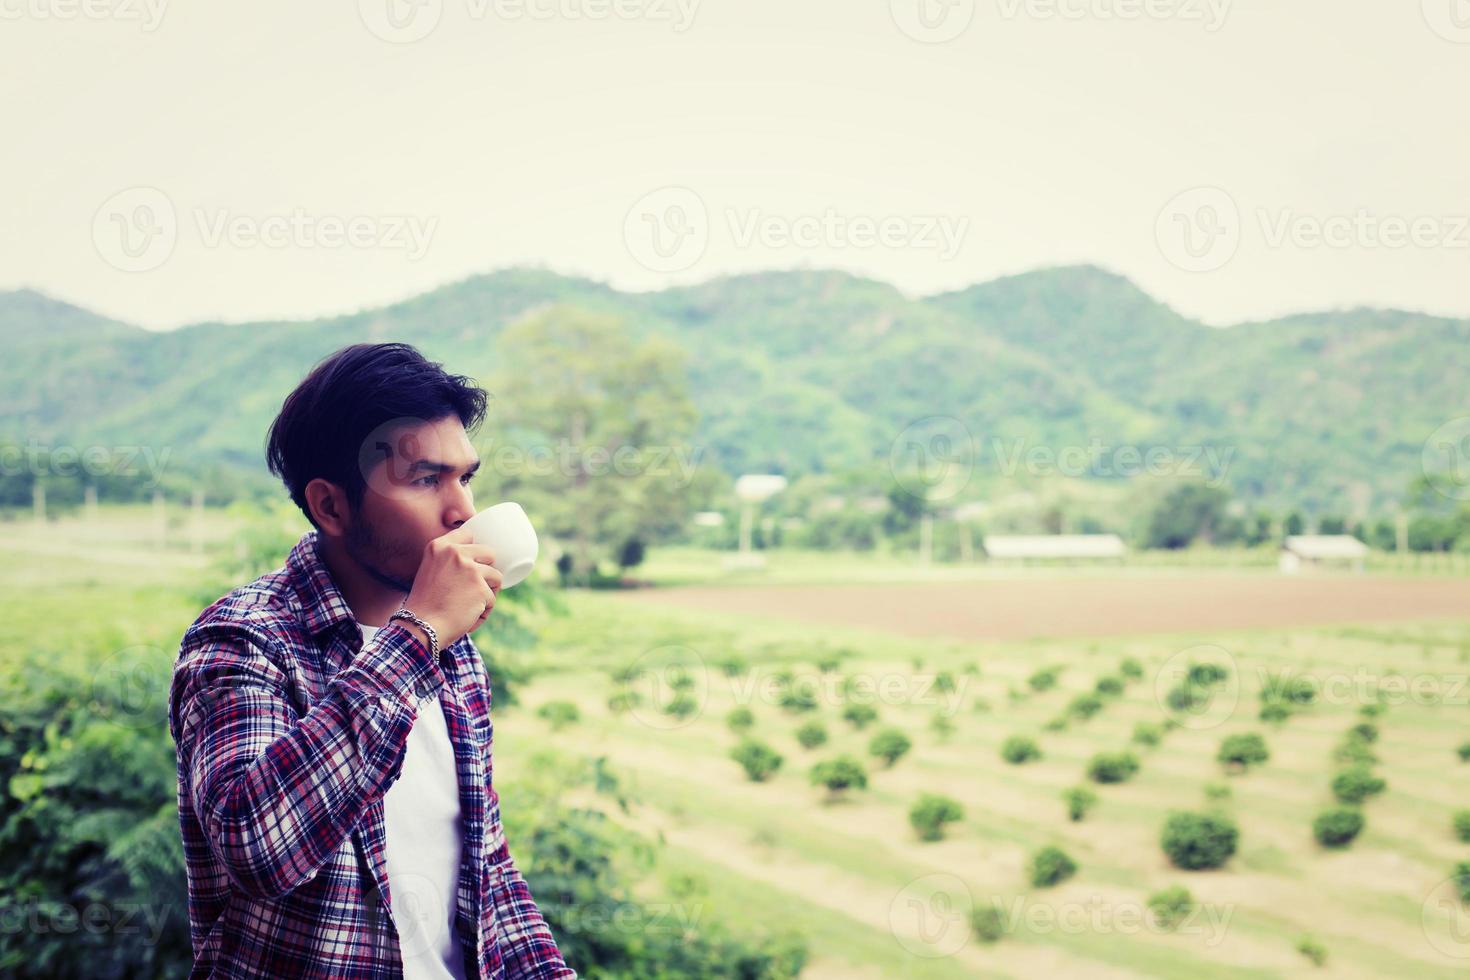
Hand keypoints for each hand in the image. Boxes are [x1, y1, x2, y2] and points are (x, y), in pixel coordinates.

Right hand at [402, 524, 503, 647]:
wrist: (421, 627)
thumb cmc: (426, 604)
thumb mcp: (430, 570)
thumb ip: (449, 560)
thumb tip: (480, 558)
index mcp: (440, 546)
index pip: (469, 534)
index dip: (474, 550)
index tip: (471, 564)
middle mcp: (455, 553)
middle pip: (490, 554)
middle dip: (486, 572)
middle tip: (471, 590)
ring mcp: (470, 569)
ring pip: (496, 577)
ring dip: (487, 594)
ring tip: (468, 607)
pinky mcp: (481, 589)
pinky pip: (493, 600)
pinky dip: (483, 612)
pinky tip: (467, 618)